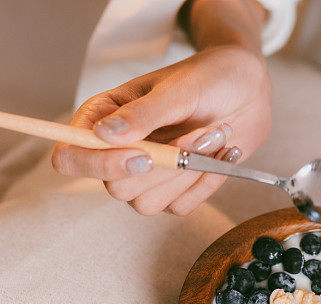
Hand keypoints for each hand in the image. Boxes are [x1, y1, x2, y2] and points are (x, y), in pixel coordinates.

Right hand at [51, 45, 271, 214]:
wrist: (249, 89)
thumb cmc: (209, 78)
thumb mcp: (177, 90)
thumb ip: (141, 115)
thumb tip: (102, 135)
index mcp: (104, 118)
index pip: (71, 157)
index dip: (98, 164)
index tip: (142, 155)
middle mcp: (120, 151)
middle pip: (116, 188)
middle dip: (166, 165)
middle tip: (203, 130)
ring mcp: (148, 175)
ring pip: (148, 204)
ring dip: (190, 172)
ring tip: (217, 135)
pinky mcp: (177, 189)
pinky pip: (181, 207)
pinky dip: (207, 182)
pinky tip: (224, 153)